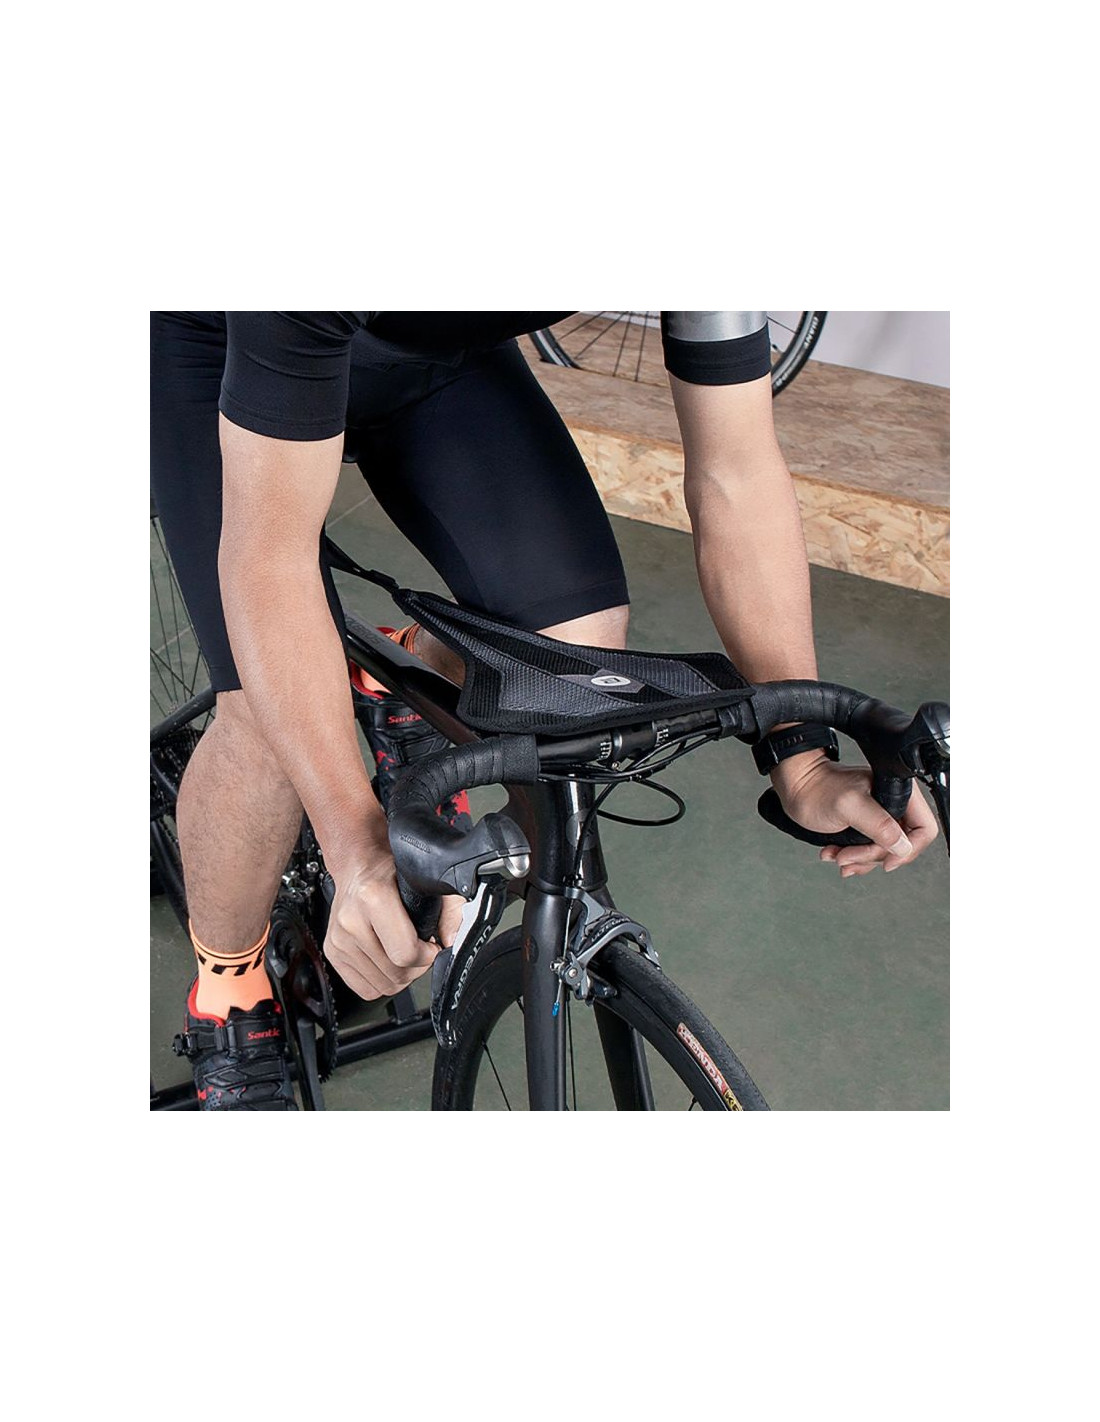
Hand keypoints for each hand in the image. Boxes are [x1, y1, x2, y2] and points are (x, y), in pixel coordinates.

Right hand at [324, 852, 463, 1000]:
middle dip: (417, 967)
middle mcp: (351, 920)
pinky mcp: (333, 952)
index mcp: (373, 897)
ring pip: (382, 986)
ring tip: (403, 952)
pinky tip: (388, 960)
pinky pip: (365, 989)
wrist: (358, 864)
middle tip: (420, 948)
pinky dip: (382, 981)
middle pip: (395, 974)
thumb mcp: (426, 880)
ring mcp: (339, 939)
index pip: (405, 953)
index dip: (427, 956)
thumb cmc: (390, 870)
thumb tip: (451, 940)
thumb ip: (449, 908)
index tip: (431, 945)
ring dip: (400, 975)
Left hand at [772, 752, 938, 879]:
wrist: (795, 788)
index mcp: (899, 793)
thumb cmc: (817, 788)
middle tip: (847, 855)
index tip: (887, 861)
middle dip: (872, 856)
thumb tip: (903, 846)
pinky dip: (851, 858)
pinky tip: (834, 853)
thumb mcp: (850, 806)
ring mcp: (879, 818)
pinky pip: (868, 852)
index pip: (924, 829)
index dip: (909, 849)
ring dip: (859, 860)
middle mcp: (893, 805)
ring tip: (836, 854)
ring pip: (883, 853)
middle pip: (901, 846)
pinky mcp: (865, 828)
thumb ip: (879, 825)